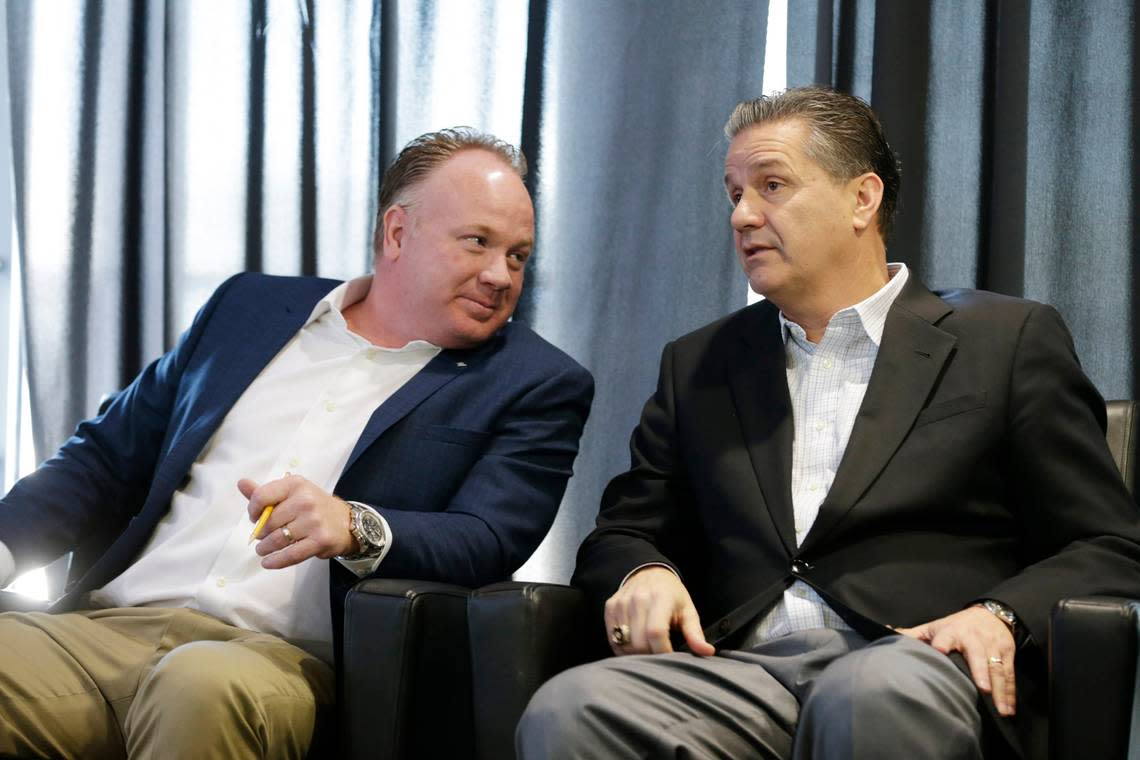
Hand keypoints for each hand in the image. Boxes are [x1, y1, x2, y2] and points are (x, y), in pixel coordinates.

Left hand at [240, 475, 355, 568]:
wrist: (346, 522)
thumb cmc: (314, 507)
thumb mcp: (292, 493)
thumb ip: (265, 491)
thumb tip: (241, 483)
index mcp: (295, 484)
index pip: (262, 496)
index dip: (253, 510)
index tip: (255, 517)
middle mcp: (306, 500)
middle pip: (268, 522)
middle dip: (261, 532)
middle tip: (263, 536)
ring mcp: (314, 521)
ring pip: (277, 539)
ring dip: (265, 548)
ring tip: (263, 549)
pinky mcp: (320, 541)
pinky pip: (291, 555)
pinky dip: (276, 561)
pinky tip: (267, 563)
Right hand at [603, 566, 714, 656]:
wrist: (649, 574)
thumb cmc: (672, 596)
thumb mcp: (688, 611)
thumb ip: (695, 634)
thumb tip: (707, 652)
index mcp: (661, 598)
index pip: (656, 632)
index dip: (662, 651)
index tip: (670, 658)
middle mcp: (638, 598)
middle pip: (639, 642)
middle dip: (650, 655)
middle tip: (660, 655)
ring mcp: (621, 603)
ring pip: (625, 643)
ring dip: (636, 654)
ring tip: (648, 650)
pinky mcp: (610, 608)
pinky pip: (613, 638)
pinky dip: (623, 649)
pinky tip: (635, 646)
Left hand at [895, 606, 1016, 715]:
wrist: (991, 614)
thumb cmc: (956, 625)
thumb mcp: (934, 626)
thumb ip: (912, 634)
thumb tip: (885, 631)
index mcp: (952, 631)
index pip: (945, 637)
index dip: (942, 643)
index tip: (939, 652)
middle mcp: (973, 639)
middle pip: (977, 655)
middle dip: (980, 671)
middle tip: (982, 688)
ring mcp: (992, 647)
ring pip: (997, 668)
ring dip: (1000, 690)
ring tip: (1001, 710)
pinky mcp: (1007, 654)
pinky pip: (1009, 675)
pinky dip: (1010, 693)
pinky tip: (1009, 709)